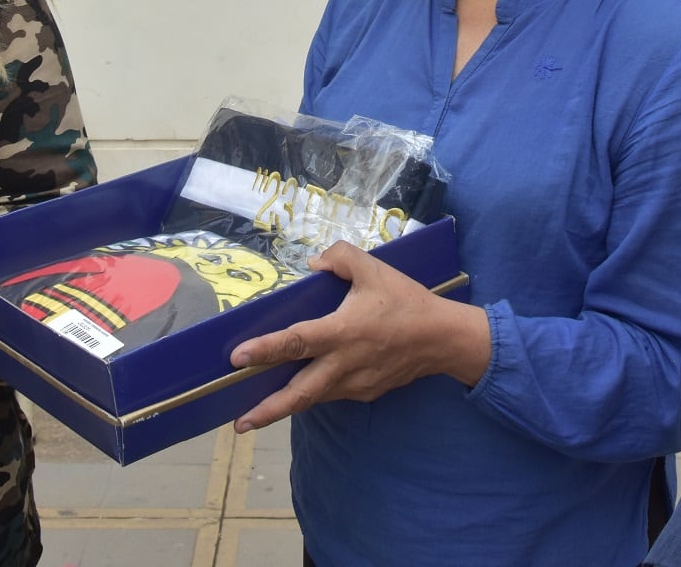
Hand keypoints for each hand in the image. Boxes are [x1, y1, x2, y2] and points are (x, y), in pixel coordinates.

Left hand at [227, 241, 488, 432]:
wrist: (443, 339)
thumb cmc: (406, 301)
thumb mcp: (375, 268)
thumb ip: (341, 258)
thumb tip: (313, 264)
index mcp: (342, 332)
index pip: (296, 342)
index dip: (265, 349)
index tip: (237, 358)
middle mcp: (345, 363)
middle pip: (300, 393)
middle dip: (269, 410)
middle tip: (240, 423)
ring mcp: (355, 383)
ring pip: (314, 397)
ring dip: (287, 406)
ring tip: (258, 413)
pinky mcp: (366, 392)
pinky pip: (334, 392)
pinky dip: (316, 392)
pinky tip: (305, 388)